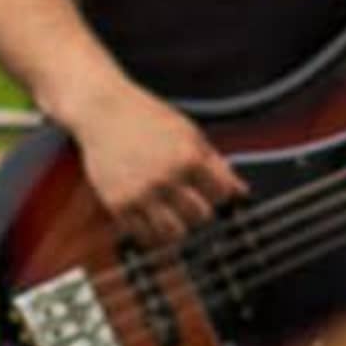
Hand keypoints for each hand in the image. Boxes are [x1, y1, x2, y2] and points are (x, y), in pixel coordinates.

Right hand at [74, 86, 242, 257]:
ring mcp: (141, 193)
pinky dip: (150, 231)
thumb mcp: (189, 133)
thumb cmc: (149, 118)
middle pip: (200, 216)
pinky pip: (142, 235)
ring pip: (173, 233)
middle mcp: (166, 177)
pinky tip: (150, 217)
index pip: (221, 194)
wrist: (104, 111)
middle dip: (197, 209)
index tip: (208, 188)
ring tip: (170, 213)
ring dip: (176, 227)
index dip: (218, 193)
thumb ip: (216, 164)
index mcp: (188, 157)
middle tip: (187, 200)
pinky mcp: (118, 204)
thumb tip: (242, 192)